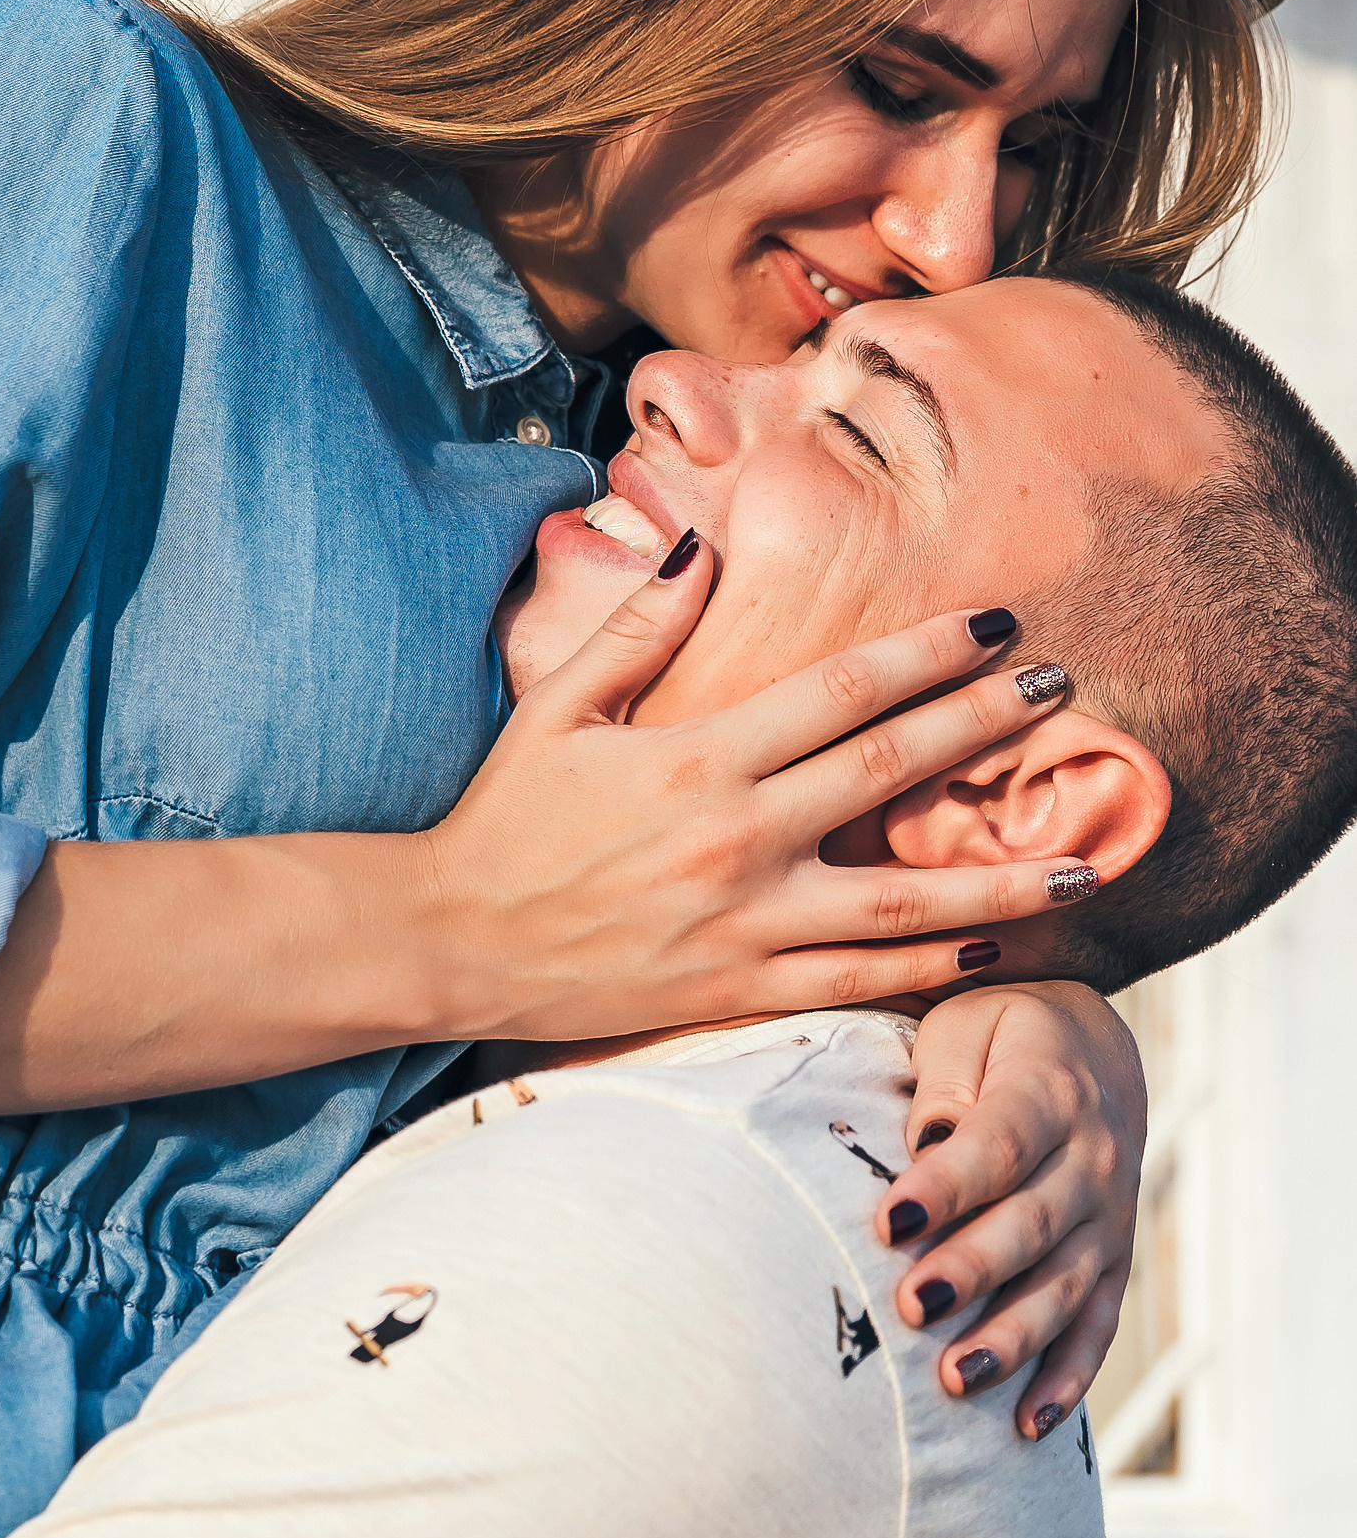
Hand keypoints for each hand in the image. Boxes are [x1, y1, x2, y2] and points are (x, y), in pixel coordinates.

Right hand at [422, 547, 1100, 1045]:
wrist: (449, 939)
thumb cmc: (505, 819)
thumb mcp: (557, 707)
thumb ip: (641, 628)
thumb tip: (707, 546)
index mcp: (699, 758)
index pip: (843, 692)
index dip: (930, 654)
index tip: (995, 625)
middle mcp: (736, 839)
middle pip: (892, 773)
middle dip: (988, 727)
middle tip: (1063, 691)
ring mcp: (745, 924)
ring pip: (904, 905)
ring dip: (1003, 881)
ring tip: (1087, 862)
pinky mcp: (739, 990)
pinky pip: (858, 984)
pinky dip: (933, 970)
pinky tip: (995, 951)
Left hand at [875, 979, 1147, 1438]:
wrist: (1095, 1046)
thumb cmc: (1001, 1035)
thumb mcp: (968, 1029)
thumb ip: (945, 1083)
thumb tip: (925, 1144)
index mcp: (1050, 1090)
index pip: (999, 1143)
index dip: (947, 1184)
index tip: (888, 1220)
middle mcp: (1093, 1159)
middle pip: (1032, 1223)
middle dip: (972, 1269)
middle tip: (911, 1306)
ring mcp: (1110, 1218)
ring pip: (1065, 1287)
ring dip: (1013, 1338)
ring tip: (955, 1379)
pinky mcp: (1114, 1262)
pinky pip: (1097, 1326)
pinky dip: (1067, 1379)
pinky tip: (1027, 1426)